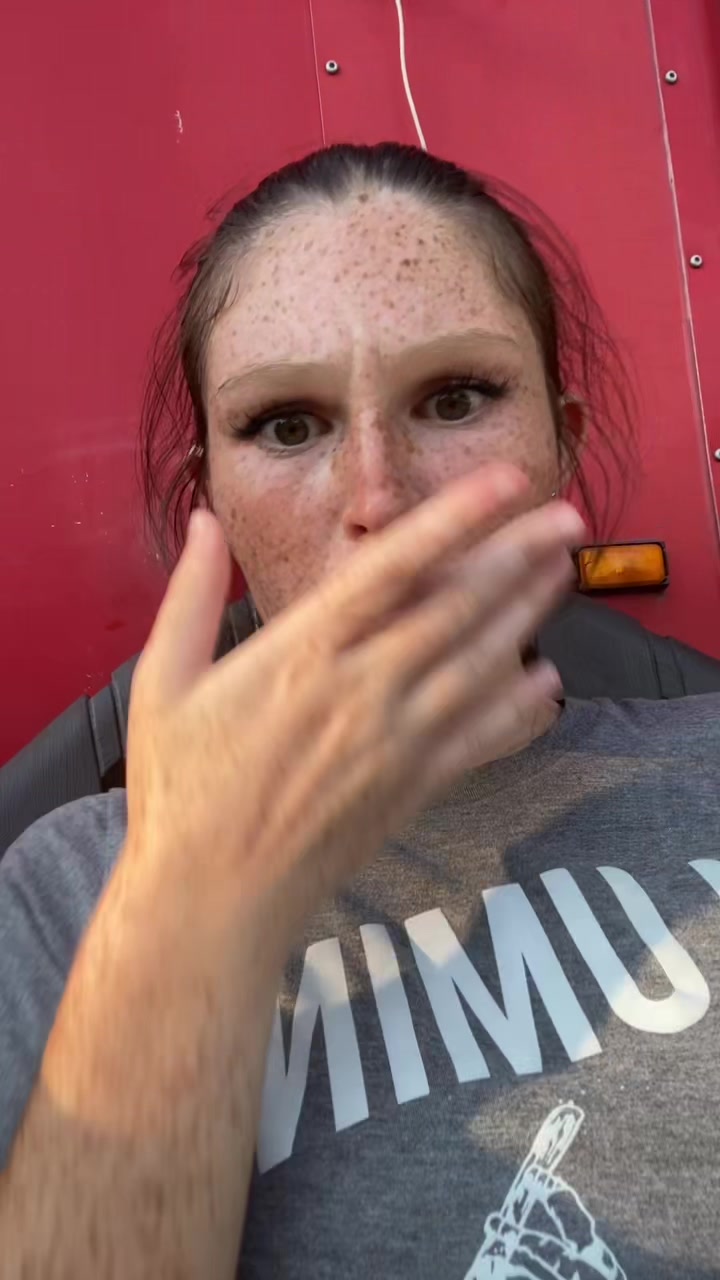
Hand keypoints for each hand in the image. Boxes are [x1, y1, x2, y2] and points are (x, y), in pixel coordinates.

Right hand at [124, 464, 583, 935]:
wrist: (212, 896)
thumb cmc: (180, 790)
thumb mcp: (163, 682)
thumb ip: (190, 596)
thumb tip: (202, 523)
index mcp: (301, 652)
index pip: (392, 567)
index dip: (454, 518)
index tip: (504, 484)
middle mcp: (360, 689)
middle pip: (456, 608)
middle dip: (518, 556)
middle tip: (567, 517)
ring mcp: (394, 741)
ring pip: (479, 664)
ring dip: (528, 614)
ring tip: (566, 572)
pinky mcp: (412, 787)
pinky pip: (481, 739)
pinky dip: (520, 708)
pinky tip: (547, 681)